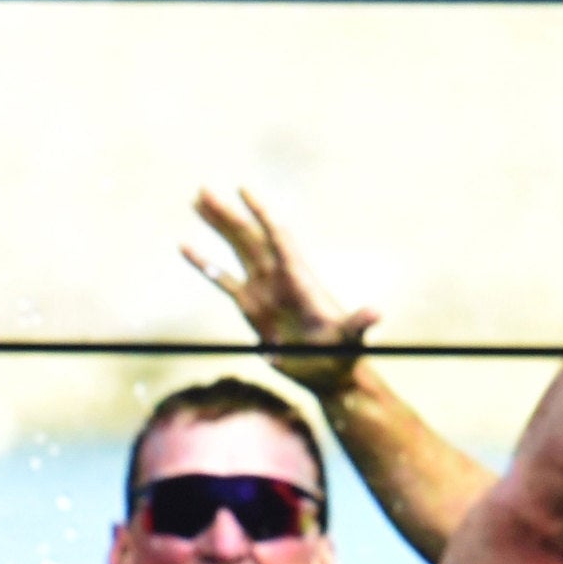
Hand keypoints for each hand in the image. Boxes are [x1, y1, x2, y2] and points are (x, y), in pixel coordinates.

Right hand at [182, 187, 379, 396]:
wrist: (329, 374)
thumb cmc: (342, 356)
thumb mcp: (350, 340)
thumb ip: (358, 324)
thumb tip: (376, 313)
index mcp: (300, 279)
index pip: (279, 239)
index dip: (263, 215)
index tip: (244, 191)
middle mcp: (280, 277)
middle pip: (251, 236)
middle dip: (229, 214)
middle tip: (204, 190)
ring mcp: (264, 289)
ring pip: (237, 249)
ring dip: (218, 226)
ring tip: (197, 201)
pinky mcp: (251, 306)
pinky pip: (224, 280)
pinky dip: (205, 263)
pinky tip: (186, 246)